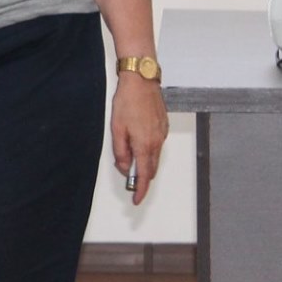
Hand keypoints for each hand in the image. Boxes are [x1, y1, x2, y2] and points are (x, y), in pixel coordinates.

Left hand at [110, 73, 169, 203]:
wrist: (141, 82)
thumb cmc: (127, 102)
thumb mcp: (117, 128)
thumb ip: (121, 150)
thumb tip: (125, 167)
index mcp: (145, 144)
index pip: (145, 174)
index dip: (141, 189)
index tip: (137, 200)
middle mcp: (157, 142)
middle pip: (152, 168)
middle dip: (143, 179)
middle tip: (132, 185)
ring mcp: (162, 134)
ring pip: (155, 157)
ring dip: (146, 165)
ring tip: (132, 165)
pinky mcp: (163, 127)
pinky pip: (157, 146)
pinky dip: (149, 152)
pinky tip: (139, 147)